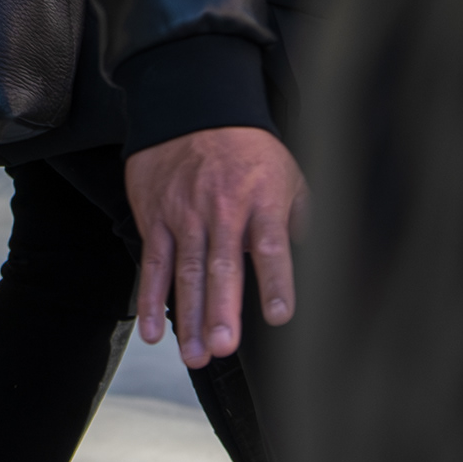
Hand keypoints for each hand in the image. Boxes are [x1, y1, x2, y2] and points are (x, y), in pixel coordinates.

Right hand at [125, 127, 307, 366]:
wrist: (192, 107)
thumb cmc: (247, 149)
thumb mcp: (286, 173)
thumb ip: (298, 217)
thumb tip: (312, 254)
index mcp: (260, 200)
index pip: (270, 245)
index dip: (275, 281)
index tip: (279, 314)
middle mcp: (221, 209)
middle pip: (222, 264)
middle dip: (221, 308)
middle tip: (223, 346)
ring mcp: (184, 214)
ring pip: (186, 271)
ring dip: (188, 316)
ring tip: (194, 354)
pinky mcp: (155, 216)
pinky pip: (152, 262)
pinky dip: (149, 297)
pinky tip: (152, 330)